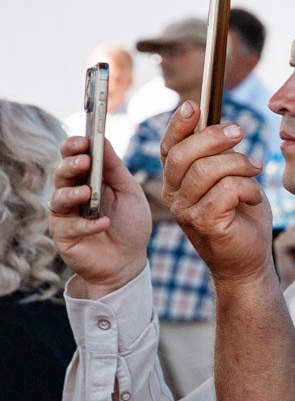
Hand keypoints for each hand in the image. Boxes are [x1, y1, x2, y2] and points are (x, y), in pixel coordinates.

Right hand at [49, 134, 149, 294]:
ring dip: (72, 193)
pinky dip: (87, 223)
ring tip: (88, 193)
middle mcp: (72, 194)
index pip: (73, 157)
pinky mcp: (64, 236)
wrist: (129, 260)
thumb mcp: (129, 191)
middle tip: (84, 161)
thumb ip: (115, 168)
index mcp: (88, 179)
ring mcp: (65, 215)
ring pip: (58, 198)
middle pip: (61, 173)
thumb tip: (102, 140)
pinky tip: (103, 223)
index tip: (83, 140)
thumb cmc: (130, 223)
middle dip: (70, 165)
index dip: (74, 147)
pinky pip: (69, 226)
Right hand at [161, 103, 275, 286]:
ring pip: (206, 170)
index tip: (195, 106)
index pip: (169, 147)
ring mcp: (185, 209)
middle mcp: (174, 194)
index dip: (179, 125)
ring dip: (238, 164)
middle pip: (183, 154)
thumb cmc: (242, 217)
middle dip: (214, 137)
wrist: (249, 260)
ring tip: (255, 170)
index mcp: (178, 180)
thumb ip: (221, 156)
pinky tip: (254, 198)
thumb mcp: (231, 179)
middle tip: (240, 132)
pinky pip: (225, 190)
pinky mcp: (202, 222)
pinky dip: (247, 188)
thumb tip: (224, 126)